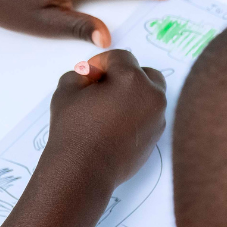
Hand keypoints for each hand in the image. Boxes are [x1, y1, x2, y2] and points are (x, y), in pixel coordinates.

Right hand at [46, 49, 166, 189]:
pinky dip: (138, 114)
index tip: (89, 74)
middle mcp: (153, 96)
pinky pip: (151, 116)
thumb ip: (81, 74)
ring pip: (151, 96)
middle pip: (147, 74)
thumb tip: (93, 75)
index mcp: (133, 80)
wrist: (85, 169)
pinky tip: (116, 124)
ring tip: (108, 107)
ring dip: (133, 95)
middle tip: (103, 87)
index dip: (102, 61)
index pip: (122, 57)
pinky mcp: (158, 136)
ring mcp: (159, 117)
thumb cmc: (74, 128)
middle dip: (126, 75)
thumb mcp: (67, 90)